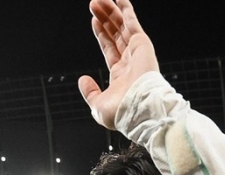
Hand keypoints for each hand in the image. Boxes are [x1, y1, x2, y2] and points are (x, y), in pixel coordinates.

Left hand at [78, 0, 158, 128]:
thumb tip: (83, 80)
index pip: (110, 50)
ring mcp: (136, 52)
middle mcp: (130, 62)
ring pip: (121, 26)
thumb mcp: (98, 106)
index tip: (95, 22)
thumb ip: (90, 92)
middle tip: (94, 5)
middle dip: (105, 19)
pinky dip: (125, 9)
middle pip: (115, 34)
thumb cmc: (122, 113)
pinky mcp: (141, 44)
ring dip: (110, 11)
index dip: (103, 35)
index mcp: (121, 77)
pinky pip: (132, 22)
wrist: (139, 109)